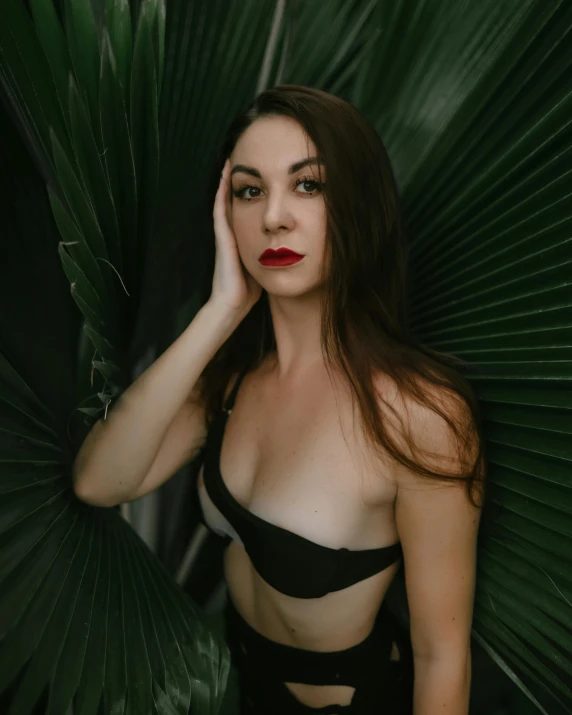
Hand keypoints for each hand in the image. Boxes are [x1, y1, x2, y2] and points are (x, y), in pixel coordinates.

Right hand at [208, 158, 262, 318]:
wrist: (233, 304)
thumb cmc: (250, 290)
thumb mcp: (267, 265)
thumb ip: (276, 253)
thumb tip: (296, 246)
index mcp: (245, 236)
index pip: (251, 207)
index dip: (256, 190)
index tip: (265, 172)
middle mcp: (234, 231)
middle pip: (239, 199)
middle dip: (244, 179)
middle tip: (247, 155)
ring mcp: (226, 233)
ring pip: (227, 198)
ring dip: (230, 178)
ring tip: (233, 154)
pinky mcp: (222, 236)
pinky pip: (220, 207)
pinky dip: (221, 190)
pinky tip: (225, 173)